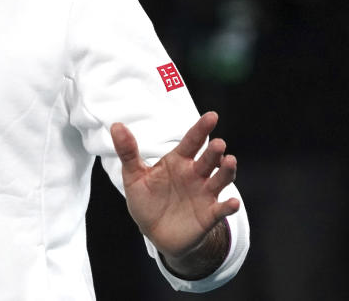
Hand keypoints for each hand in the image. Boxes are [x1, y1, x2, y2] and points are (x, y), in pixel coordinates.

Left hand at [111, 112, 238, 275]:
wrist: (155, 233)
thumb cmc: (146, 200)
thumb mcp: (134, 176)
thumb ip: (127, 152)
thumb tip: (116, 125)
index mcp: (178, 161)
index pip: (192, 141)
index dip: (201, 128)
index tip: (212, 116)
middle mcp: (195, 174)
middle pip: (208, 159)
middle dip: (214, 151)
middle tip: (218, 143)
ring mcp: (204, 194)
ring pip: (220, 179)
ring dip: (226, 171)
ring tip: (229, 161)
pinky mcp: (208, 215)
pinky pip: (221, 210)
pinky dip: (229, 206)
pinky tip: (232, 202)